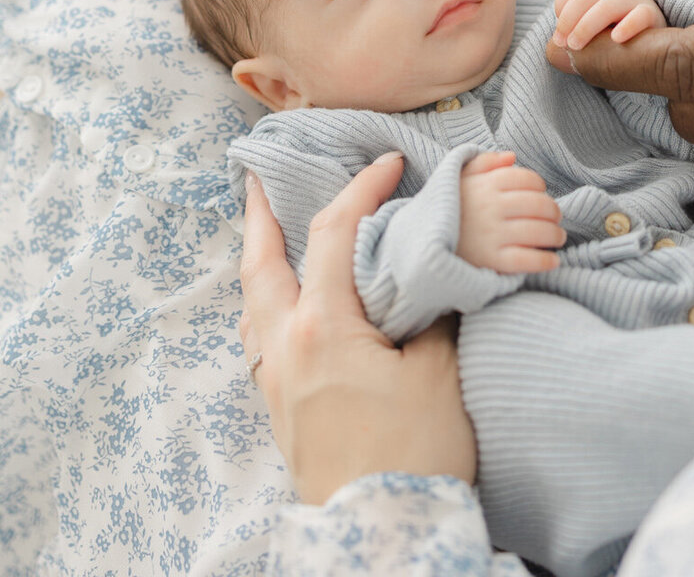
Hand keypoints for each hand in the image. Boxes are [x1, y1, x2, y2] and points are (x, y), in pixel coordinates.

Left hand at [239, 155, 476, 503]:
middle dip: (262, 215)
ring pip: (254, 304)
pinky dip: (267, 305)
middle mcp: (286, 348)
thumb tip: (425, 276)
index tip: (389, 163)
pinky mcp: (282, 410)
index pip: (334, 234)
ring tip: (271, 235)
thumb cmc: (414, 454)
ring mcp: (277, 382)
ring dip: (261, 262)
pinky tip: (282, 308)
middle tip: (263, 177)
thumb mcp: (438, 372)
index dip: (361, 189)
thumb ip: (428, 312)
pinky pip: (261, 340)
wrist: (381, 533)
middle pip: (261, 264)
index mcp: (322, 328)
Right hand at [457, 149, 565, 272]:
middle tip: (556, 218)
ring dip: (554, 235)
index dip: (540, 187)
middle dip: (554, 212)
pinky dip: (543, 261)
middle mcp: (490, 206)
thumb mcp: (458, 178)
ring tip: (557, 238)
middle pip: (538, 205)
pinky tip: (552, 261)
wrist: (421, 242)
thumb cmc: (446, 208)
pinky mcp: (490, 260)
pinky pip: (524, 260)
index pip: (528, 180)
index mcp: (485, 184)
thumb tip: (511, 157)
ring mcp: (491, 234)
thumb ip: (484, 162)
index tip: (542, 195)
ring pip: (536, 231)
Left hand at [552, 0, 667, 49]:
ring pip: (605, 7)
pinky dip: (627, 26)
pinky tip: (616, 39)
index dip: (559, 9)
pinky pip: (639, 17)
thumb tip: (553, 49)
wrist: (649, 26)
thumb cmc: (610, 24)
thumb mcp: (588, 18)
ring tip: (576, 46)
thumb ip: (571, 27)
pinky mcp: (650, 13)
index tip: (559, 32)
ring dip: (585, 27)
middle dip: (568, 21)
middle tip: (562, 44)